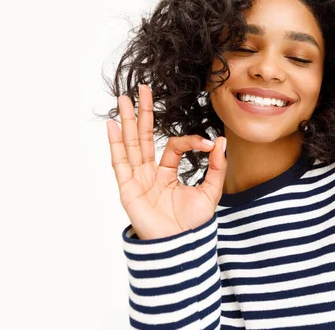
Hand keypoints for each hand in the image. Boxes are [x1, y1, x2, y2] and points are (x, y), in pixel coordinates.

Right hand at [106, 84, 226, 239]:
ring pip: (131, 144)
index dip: (191, 141)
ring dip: (128, 121)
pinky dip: (116, 144)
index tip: (209, 144)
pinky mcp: (128, 188)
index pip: (175, 146)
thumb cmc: (193, 224)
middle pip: (144, 137)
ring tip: (125, 98)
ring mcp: (137, 179)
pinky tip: (114, 125)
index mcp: (167, 173)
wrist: (181, 246)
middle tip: (144, 88)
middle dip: (144, 113)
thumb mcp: (210, 191)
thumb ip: (217, 167)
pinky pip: (120, 163)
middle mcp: (150, 173)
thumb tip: (221, 141)